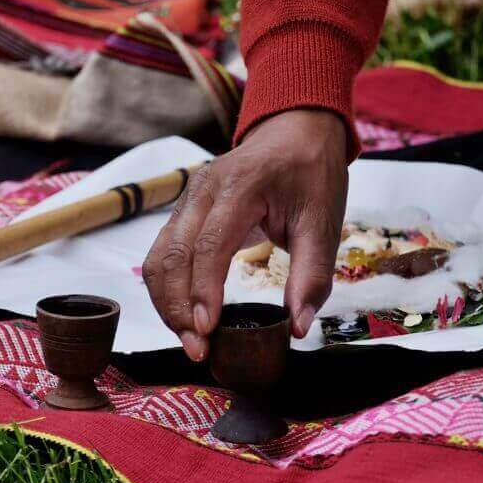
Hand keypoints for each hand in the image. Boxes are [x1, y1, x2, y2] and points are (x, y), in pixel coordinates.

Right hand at [142, 110, 348, 360]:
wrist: (296, 132)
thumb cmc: (311, 174)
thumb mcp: (324, 222)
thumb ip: (312, 276)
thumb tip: (297, 328)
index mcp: (240, 186)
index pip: (208, 245)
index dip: (203, 291)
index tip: (207, 330)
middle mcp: (202, 190)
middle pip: (171, 255)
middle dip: (178, 308)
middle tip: (198, 350)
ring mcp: (188, 199)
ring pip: (158, 257)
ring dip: (167, 303)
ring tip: (190, 340)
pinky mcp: (184, 212)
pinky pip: (162, 254)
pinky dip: (168, 289)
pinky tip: (185, 316)